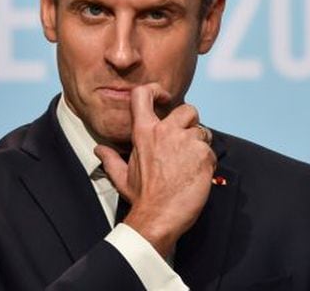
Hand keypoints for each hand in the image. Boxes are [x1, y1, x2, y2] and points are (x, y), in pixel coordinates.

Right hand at [93, 83, 215, 256]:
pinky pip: (210, 151)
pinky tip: (197, 175)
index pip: (144, 95)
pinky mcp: (203, 155)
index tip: (164, 97)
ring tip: (190, 164)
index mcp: (144, 132)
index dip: (156, 91)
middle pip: (187, 109)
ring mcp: (186, 142)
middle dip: (190, 122)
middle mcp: (166, 132)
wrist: (158, 218)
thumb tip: (99, 149)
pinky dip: (207, 162)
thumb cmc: (142, 198)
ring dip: (200, 145)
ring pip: (202, 132)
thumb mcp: (122, 177)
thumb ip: (111, 159)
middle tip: (186, 140)